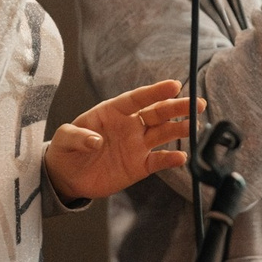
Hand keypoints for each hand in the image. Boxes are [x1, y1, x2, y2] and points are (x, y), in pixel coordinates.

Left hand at [42, 80, 202, 201]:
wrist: (67, 176)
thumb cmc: (65, 150)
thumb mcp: (64, 139)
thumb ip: (78, 137)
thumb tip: (95, 140)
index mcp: (113, 111)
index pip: (137, 99)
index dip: (155, 92)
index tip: (174, 85)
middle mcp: (130, 125)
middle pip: (157, 113)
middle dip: (177, 107)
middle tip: (197, 103)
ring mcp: (137, 145)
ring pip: (163, 133)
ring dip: (180, 129)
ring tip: (196, 126)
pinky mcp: (139, 166)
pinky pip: (158, 161)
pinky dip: (170, 159)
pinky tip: (181, 157)